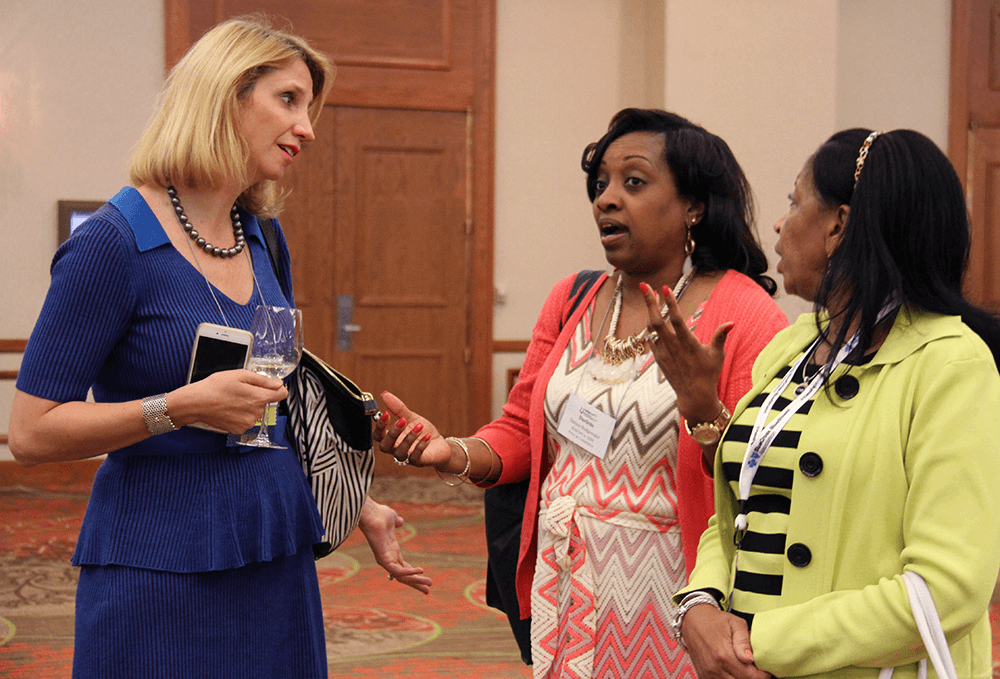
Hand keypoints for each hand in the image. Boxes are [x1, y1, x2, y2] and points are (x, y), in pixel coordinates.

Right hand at [173, 369, 286, 433]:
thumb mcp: (241, 375)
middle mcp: (256, 413)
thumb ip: (263, 380)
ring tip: (232, 399)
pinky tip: (229, 408)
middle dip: (257, 396)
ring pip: (256, 412)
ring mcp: (247, 423)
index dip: (276, 388)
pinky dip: (240, 415)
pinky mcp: (239, 430)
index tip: (269, 386)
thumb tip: (279, 383)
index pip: (282, 394)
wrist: (196, 403)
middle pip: (266, 403)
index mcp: (259, 397)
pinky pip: (246, 420)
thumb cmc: (216, 387)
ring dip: (248, 406)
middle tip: (241, 390)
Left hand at [359, 497, 431, 593]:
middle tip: (428, 590)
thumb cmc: (379, 515)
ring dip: (416, 581)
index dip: (414, 573)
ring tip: (429, 583)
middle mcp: (389, 558)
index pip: (404, 566)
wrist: (371, 513)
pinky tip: (421, 570)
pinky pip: (398, 571)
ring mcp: (386, 560)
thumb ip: (397, 522)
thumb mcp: (392, 519)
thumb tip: (400, 521)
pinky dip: (410, 572)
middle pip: (404, 576)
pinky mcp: (384, 560)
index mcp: (392, 551)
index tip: (425, 576)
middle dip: (416, 583)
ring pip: (402, 577)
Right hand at [373, 392, 454, 470]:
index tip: (386, 414)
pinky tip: (427, 436)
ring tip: (419, 426)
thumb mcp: (411, 417)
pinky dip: (420, 446)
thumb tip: (384, 394)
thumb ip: (397, 408)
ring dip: (408, 439)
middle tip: (402, 421)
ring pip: (400, 453)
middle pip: (385, 446)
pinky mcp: (419, 462)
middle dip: (392, 433)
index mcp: (391, 439)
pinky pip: (415, 458)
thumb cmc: (422, 431)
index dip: (379, 426)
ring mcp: (407, 457)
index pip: (377, 436)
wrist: (440, 444)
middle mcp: (396, 449)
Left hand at [640, 282, 731, 422]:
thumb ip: (720, 336)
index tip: (664, 287)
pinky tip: (652, 316)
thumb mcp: (717, 355)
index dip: (670, 303)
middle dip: (649, 302)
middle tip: (644, 285)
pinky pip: (650, 338)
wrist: (694, 396)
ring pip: (651, 328)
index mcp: (688, 344)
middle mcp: (672, 347)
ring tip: (649, 295)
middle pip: (656, 321)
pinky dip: (650, 326)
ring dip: (649, 311)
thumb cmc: (708, 373)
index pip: (676, 319)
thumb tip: (731, 323)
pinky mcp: (658, 358)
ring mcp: (663, 353)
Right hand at [682, 604, 770, 678]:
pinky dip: (729, 678)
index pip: (752, 677)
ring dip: (740, 678)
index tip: (764, 668)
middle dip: (752, 677)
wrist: (693, 620)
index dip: (762, 675)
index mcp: (725, 655)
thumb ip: (744, 641)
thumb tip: (750, 658)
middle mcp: (715, 668)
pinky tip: (732, 670)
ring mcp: (708, 673)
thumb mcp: (735, 623)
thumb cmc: (716, 621)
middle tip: (754, 668)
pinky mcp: (703, 675)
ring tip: (743, 667)